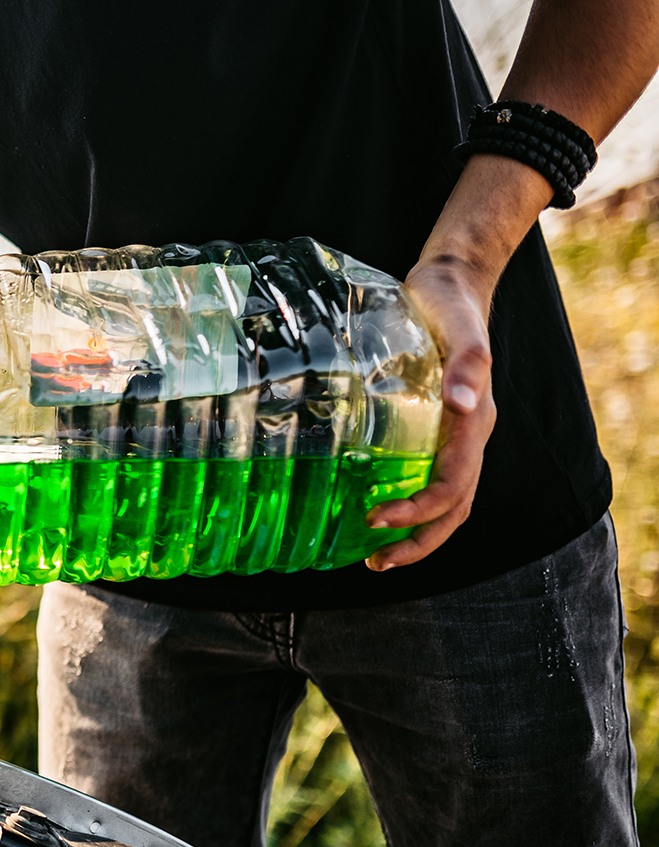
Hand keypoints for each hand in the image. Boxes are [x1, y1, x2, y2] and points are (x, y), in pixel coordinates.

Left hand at [364, 255, 498, 570]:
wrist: (449, 285)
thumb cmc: (450, 305)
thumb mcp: (458, 328)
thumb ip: (467, 364)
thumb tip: (466, 404)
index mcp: (475, 423)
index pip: (452, 485)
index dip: (418, 510)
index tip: (375, 517)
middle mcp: (467, 436)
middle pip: (453, 508)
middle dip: (417, 541)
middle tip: (374, 561)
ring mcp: (452, 435)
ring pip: (444, 501)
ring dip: (415, 534)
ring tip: (375, 554)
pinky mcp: (433, 427)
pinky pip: (427, 477)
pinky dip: (407, 503)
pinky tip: (372, 509)